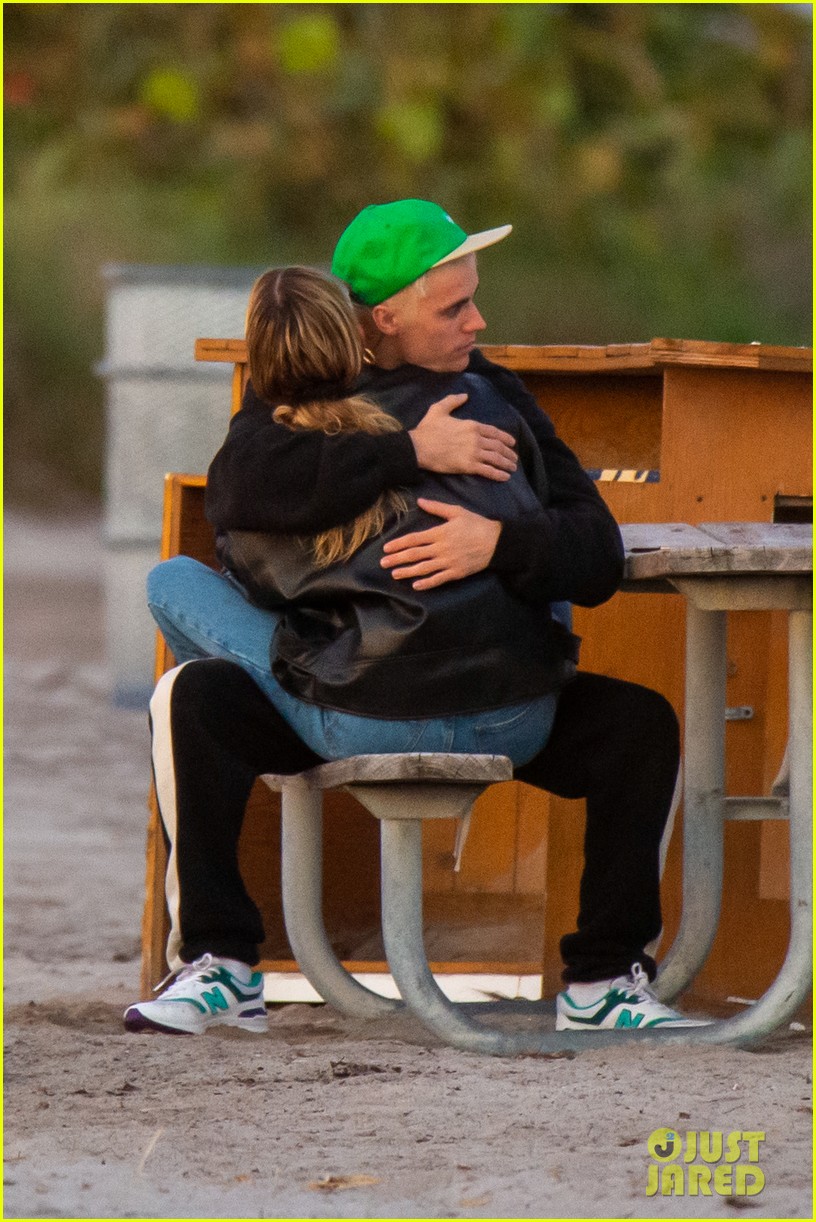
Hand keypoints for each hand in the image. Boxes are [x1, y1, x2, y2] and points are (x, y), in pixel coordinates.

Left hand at [381, 498, 501, 589]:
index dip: (399, 544)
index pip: (414, 539)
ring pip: (424, 568)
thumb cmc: (476, 524)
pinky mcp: (456, 572)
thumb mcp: (457, 512)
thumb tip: (420, 501)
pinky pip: (439, 579)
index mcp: (440, 533)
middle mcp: (441, 548)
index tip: (386, 548)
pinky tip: (416, 586)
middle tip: (383, 563)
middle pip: (415, 554)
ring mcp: (449, 562)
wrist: (496, 541)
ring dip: (408, 572)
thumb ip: (437, 507)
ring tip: (394, 574)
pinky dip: (427, 583)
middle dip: (398, 559)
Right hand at [408, 394, 516, 480]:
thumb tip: (465, 395)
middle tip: (514, 459)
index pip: (494, 432)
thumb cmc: (427, 429)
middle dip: (509, 453)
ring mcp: (473, 453)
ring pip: (496, 458)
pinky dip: (498, 474)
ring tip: (512, 468)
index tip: (512, 443)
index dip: (506, 438)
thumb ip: (453, 400)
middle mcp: (476, 439)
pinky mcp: (468, 466)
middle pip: (498, 446)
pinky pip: (488, 470)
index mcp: (472, 425)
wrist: (419, 447)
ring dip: (506, 464)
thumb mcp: (439, 409)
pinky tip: (505, 477)